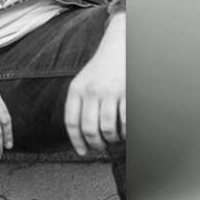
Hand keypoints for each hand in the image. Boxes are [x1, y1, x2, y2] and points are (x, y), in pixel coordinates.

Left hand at [64, 13, 124, 155]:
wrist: (119, 47)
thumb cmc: (100, 70)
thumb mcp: (83, 83)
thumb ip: (79, 105)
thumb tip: (81, 135)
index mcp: (76, 89)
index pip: (71, 122)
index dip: (76, 141)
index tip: (82, 152)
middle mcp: (91, 91)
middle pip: (89, 129)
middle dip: (96, 144)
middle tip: (101, 147)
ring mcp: (110, 92)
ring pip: (108, 129)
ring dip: (112, 139)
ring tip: (114, 137)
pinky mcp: (128, 93)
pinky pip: (126, 122)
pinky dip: (127, 132)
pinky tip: (126, 130)